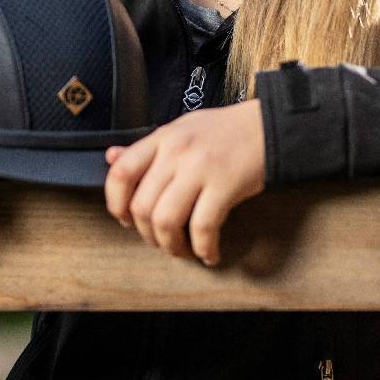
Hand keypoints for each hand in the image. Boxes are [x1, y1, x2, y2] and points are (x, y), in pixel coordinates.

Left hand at [103, 99, 265, 265]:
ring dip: (171, 246)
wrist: (269, 125)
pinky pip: (203, 228)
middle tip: (161, 242)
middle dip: (148, 235)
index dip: (116, 203)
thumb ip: (147, 148)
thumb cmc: (224, 131)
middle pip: (142, 206)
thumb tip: (111, 157)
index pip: (121, 173)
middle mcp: (176, 152)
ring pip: (166, 221)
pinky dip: (203, 249)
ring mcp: (200, 168)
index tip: (126, 220)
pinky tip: (209, 254)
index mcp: (162, 138)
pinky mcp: (225, 184)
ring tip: (183, 250)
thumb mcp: (181, 129)